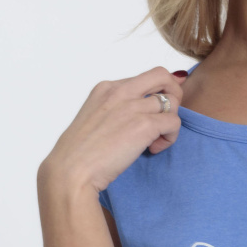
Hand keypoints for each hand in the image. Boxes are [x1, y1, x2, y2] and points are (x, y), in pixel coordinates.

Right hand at [38, 66, 185, 196]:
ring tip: (154, 140)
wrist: (72, 170)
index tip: (152, 113)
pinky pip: (174, 123)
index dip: (154, 95)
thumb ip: (115, 110)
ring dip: (169, 123)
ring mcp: (132, 106)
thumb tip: (136, 113)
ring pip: (172, 102)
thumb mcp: (95, 119)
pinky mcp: (144, 125)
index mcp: (106, 88)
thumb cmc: (79, 153)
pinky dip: (170, 138)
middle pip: (162, 76)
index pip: (143, 78)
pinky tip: (153, 149)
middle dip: (173, 94)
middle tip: (165, 118)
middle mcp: (120, 91)